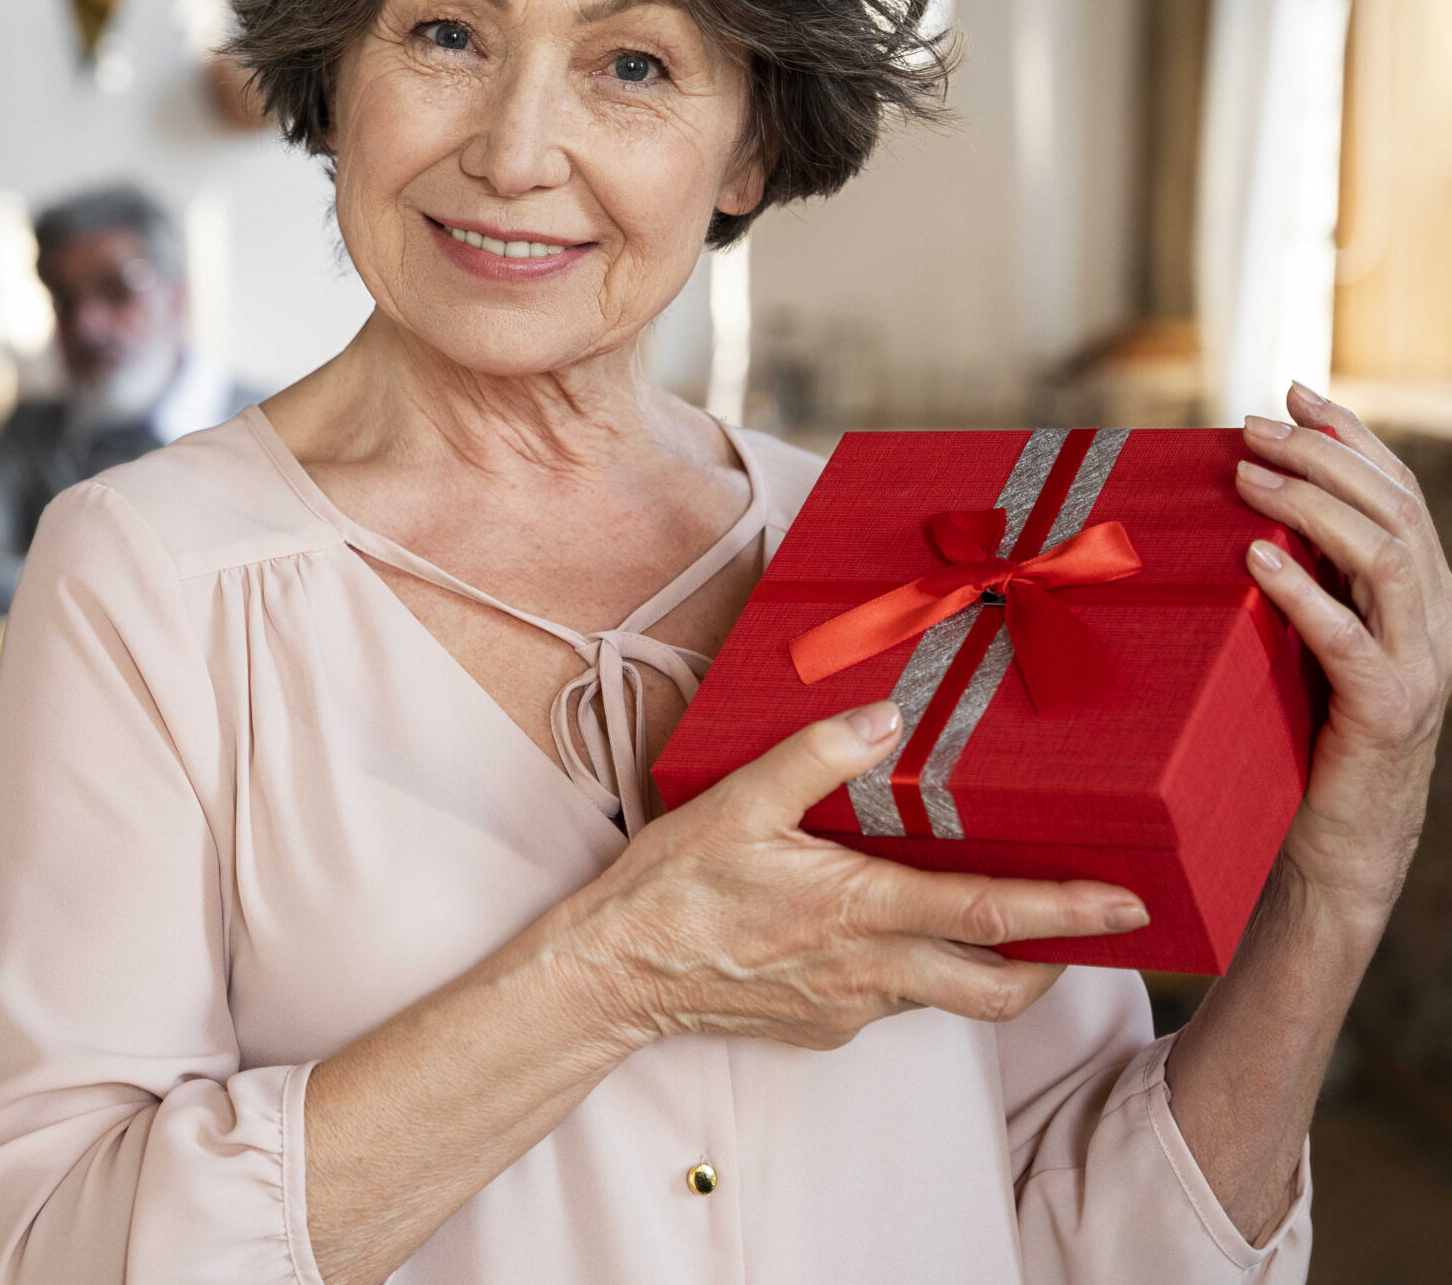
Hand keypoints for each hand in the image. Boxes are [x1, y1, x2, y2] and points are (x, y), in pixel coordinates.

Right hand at [552, 703, 1148, 1059]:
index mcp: (860, 911)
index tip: (1129, 905)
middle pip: (998, 989)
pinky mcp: (824, 1027)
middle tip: (1087, 928)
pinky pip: (889, 1001)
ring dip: (982, 964)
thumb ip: (816, 755)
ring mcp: (849, 1007)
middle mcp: (870, 971)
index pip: (990, 914)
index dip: (1068, 912)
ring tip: (993, 920)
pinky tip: (881, 932)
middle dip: (1054, 962)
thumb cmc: (671, 889)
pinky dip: (908, 969)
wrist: (615, 974)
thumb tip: (886, 715)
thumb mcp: (737, 802)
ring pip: (945, 996)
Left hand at [1237, 383, 1450, 925]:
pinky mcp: (1386, 715)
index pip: (1396, 493)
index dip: (1350, 435)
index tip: (1294, 390)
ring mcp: (1417, 667)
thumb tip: (1232, 514)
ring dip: (1313, 506)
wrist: (1334, 850)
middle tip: (1252, 427)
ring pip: (1387, 558)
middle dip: (1324, 455)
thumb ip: (1290, 585)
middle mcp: (1429, 623)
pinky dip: (1304, 592)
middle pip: (1396, 509)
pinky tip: (1254, 558)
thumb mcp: (1296, 644)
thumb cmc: (1300, 740)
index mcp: (1413, 599)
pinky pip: (1353, 642)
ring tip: (1247, 476)